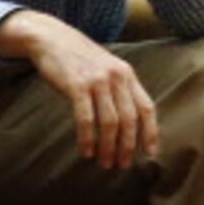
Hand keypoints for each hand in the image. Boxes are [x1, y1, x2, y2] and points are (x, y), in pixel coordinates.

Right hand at [7, 11, 158, 170]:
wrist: (52, 38)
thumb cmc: (80, 59)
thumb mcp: (107, 68)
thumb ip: (120, 89)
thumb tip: (130, 122)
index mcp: (127, 75)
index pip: (147, 108)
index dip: (150, 132)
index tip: (150, 153)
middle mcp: (117, 77)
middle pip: (129, 119)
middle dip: (128, 146)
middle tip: (123, 165)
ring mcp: (97, 81)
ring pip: (110, 122)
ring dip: (108, 147)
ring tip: (104, 163)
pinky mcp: (77, 85)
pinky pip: (86, 119)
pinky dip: (87, 138)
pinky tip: (86, 151)